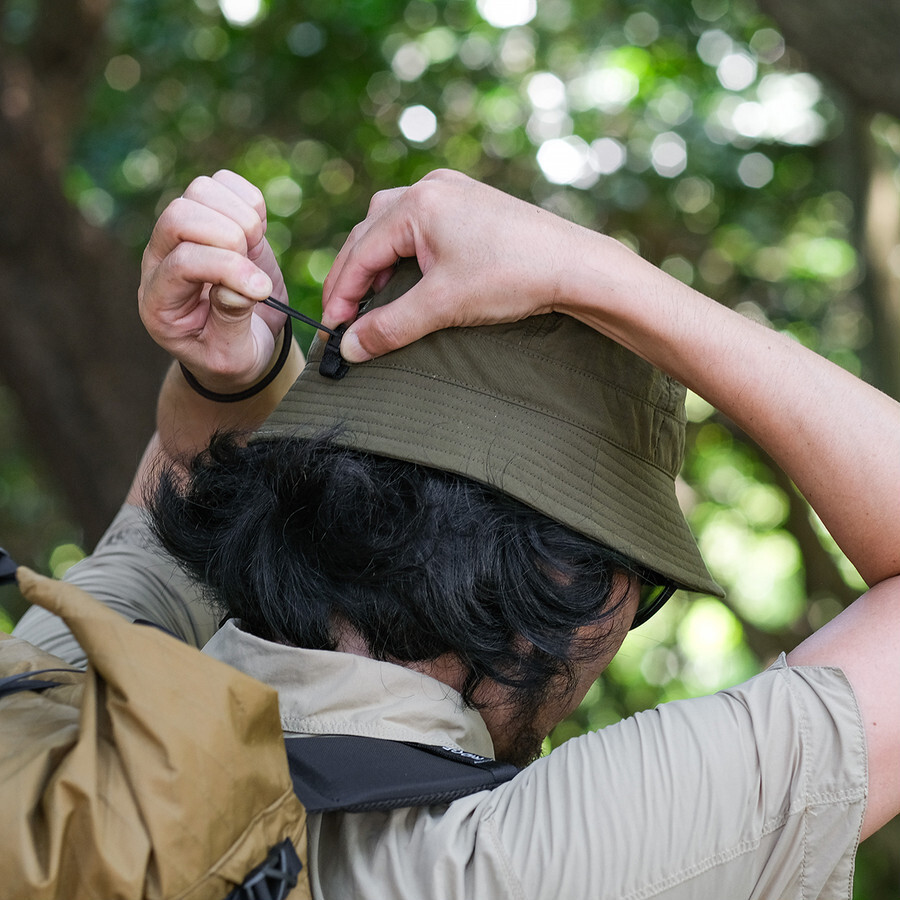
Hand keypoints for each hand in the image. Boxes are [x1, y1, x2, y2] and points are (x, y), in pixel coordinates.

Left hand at [139, 170, 287, 390]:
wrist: (245, 343)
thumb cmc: (234, 357)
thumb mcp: (233, 356)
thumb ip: (231, 322)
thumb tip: (240, 287)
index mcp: (159, 302)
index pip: (182, 262)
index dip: (227, 269)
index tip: (261, 291)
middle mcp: (162, 260)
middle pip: (179, 214)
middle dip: (228, 236)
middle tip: (253, 267)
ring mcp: (185, 234)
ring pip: (200, 191)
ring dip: (240, 216)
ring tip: (254, 249)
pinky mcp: (213, 217)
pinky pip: (225, 183)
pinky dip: (250, 202)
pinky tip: (257, 236)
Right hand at [323, 169, 594, 361]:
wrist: (576, 266)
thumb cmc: (513, 278)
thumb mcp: (443, 306)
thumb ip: (390, 328)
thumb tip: (350, 350)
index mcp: (417, 205)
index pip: (361, 252)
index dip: (342, 294)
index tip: (334, 329)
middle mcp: (430, 188)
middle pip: (370, 233)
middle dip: (353, 277)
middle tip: (344, 317)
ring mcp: (453, 192)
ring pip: (393, 226)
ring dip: (377, 262)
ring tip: (372, 299)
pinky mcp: (471, 204)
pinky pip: (421, 225)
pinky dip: (404, 253)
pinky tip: (407, 277)